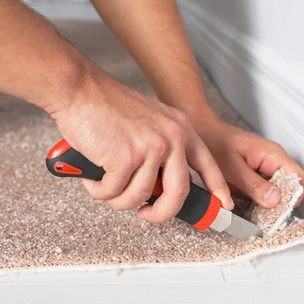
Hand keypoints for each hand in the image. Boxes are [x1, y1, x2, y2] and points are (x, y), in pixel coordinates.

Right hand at [50, 71, 232, 222]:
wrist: (79, 89)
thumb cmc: (105, 106)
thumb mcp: (149, 121)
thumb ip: (161, 149)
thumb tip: (159, 186)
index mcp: (180, 129)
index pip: (208, 164)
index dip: (218, 189)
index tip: (223, 206)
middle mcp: (171, 138)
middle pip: (179, 193)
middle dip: (161, 213)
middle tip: (146, 214)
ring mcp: (151, 148)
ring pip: (139, 196)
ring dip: (117, 199)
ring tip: (103, 184)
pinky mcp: (126, 158)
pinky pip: (114, 193)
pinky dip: (99, 191)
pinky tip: (91, 177)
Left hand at [195, 117, 303, 207]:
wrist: (201, 132)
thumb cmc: (214, 142)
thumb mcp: (232, 168)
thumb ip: (254, 185)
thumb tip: (275, 199)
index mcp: (273, 155)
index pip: (300, 180)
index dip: (293, 198)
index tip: (278, 211)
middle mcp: (273, 161)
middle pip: (290, 188)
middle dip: (278, 204)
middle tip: (261, 213)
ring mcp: (266, 168)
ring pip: (277, 193)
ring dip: (265, 203)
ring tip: (247, 205)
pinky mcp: (257, 175)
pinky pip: (264, 191)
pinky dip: (255, 200)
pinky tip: (242, 200)